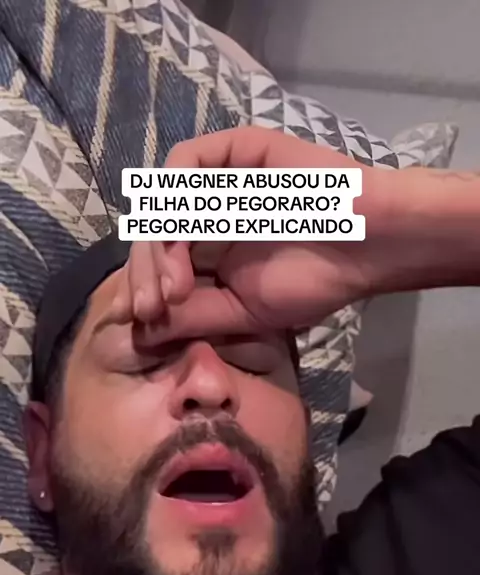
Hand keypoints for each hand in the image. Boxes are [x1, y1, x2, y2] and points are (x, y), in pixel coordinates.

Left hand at [114, 128, 410, 340]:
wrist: (365, 246)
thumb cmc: (313, 280)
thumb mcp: (240, 312)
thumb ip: (189, 316)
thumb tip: (138, 329)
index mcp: (209, 251)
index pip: (158, 263)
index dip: (142, 287)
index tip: (143, 318)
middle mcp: (206, 212)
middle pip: (152, 235)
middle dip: (145, 274)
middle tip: (154, 307)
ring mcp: (218, 180)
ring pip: (162, 203)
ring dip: (159, 248)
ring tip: (175, 287)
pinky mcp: (234, 150)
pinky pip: (186, 162)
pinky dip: (175, 198)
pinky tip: (182, 237)